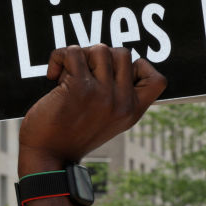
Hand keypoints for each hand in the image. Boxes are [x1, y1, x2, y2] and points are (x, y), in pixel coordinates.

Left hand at [18, 45, 166, 174]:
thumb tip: (111, 59)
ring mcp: (102, 94)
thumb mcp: (106, 122)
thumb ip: (117, 97)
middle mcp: (121, 102)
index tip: (115, 75)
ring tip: (68, 75)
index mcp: (132, 112)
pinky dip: (59, 57)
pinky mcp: (79, 87)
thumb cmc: (71, 137)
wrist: (48, 156)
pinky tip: (52, 75)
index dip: (140, 67)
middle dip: (100, 57)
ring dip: (80, 57)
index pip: (158, 80)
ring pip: (100, 49)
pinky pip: (73, 52)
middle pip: (123, 53)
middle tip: (84, 75)